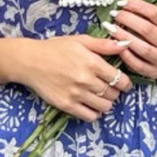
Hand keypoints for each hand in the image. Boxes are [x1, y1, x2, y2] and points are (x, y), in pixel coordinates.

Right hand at [15, 32, 136, 121]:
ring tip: (101, 97)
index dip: (125, 83)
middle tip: (109, 88)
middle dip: (115, 92)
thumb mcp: (80, 41)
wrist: (30, 61)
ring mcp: (76, 94)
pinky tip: (91, 105)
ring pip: (104, 106)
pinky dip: (95, 113)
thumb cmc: (56, 48)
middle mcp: (86, 80)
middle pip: (113, 94)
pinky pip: (90, 116)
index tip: (123, 83)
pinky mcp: (66, 105)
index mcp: (92, 62)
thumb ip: (104, 45)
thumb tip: (126, 44)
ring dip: (106, 103)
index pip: (119, 79)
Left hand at [102, 0, 156, 82]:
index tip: (121, 3)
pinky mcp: (153, 72)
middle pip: (147, 29)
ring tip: (110, 28)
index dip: (136, 6)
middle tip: (114, 15)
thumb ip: (149, 16)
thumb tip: (125, 4)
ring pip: (142, 48)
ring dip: (123, 36)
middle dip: (127, 20)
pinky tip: (115, 46)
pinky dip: (125, 55)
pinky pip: (137, 64)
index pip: (154, 13)